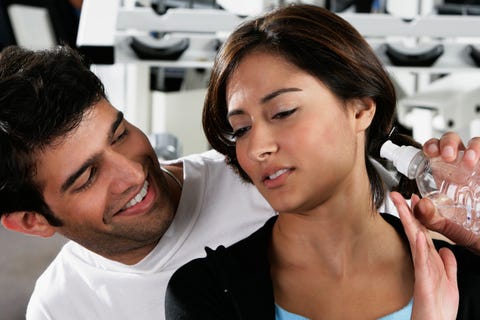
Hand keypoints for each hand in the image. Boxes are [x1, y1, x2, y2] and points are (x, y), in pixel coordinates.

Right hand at [391, 192, 457, 319]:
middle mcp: (424, 263)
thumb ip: (448, 264)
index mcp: (430, 261)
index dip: (418, 216)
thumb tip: (445, 249)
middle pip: (415, 232)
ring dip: (409, 223)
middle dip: (406, 213)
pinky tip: (417, 233)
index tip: (413, 200)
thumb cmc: (439, 309)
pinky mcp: (424, 281)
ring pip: (415, 242)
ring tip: (402, 205)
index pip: (423, 233)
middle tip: (396, 195)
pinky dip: (419, 246)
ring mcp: (422, 270)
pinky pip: (422, 261)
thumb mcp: (449, 282)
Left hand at [418, 132, 479, 253]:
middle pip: (451, 141)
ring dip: (471, 146)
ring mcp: (478, 166)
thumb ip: (428, 217)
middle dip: (447, 143)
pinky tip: (479, 161)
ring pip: (474, 143)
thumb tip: (419, 204)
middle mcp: (460, 166)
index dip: (430, 147)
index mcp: (443, 174)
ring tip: (469, 160)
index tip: (428, 152)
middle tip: (447, 155)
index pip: (433, 151)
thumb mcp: (445, 225)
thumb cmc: (467, 229)